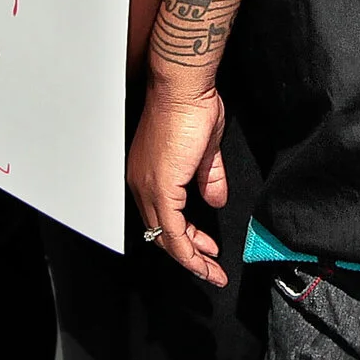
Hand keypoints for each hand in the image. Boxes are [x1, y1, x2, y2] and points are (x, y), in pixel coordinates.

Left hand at [128, 78, 228, 285]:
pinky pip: (173, 230)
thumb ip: (210, 179)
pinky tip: (204, 259)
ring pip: (167, 238)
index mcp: (150, 175)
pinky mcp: (161, 187)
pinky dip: (188, 250)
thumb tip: (216, 200)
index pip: (163, 219)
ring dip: (192, 258)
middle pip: (163, 234)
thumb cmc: (191, 107)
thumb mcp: (206, 152)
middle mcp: (143, 184)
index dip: (186, 240)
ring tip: (212, 270)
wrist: (184, 88)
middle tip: (211, 269)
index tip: (206, 252)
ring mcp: (149, 186)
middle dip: (190, 256)